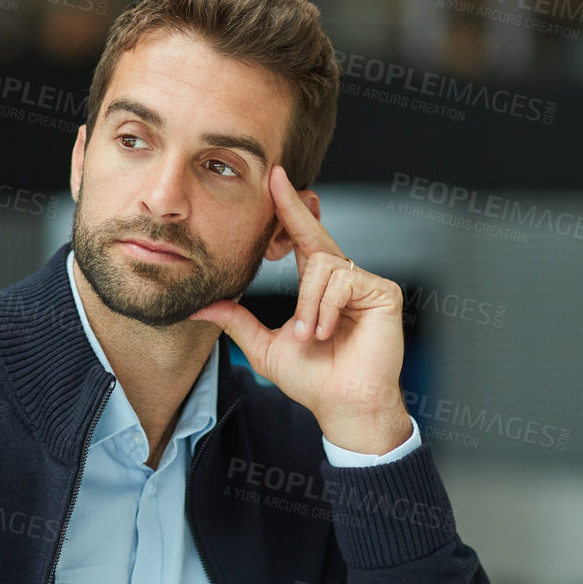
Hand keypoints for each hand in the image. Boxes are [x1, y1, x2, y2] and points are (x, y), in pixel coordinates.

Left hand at [189, 164, 411, 455]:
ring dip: (308, 304)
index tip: (273, 178)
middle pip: (314, 234)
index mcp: (317, 285)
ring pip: (322, 265)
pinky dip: (326, 308)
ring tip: (312, 335)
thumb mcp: (264, 345)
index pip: (300, 238)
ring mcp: (365, 282)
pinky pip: (342, 280)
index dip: (287, 208)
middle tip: (275, 179)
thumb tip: (199, 306)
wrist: (343, 405)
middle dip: (293, 208)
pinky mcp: (383, 292)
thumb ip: (236, 320)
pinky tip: (328, 332)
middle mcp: (342, 277)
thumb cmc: (313, 379)